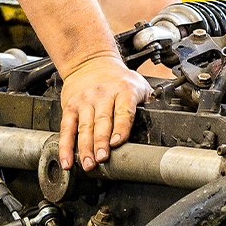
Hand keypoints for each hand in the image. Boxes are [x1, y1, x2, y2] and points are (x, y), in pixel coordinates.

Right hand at [58, 55, 149, 170]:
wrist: (90, 61)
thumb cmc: (118, 78)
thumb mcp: (138, 85)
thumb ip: (146, 104)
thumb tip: (160, 126)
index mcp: (123, 91)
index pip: (123, 111)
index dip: (120, 127)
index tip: (117, 142)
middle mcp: (102, 95)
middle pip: (101, 121)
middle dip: (100, 141)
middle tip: (101, 158)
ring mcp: (85, 101)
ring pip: (84, 126)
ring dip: (84, 147)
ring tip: (87, 164)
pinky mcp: (70, 106)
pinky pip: (67, 128)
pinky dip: (65, 145)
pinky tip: (66, 160)